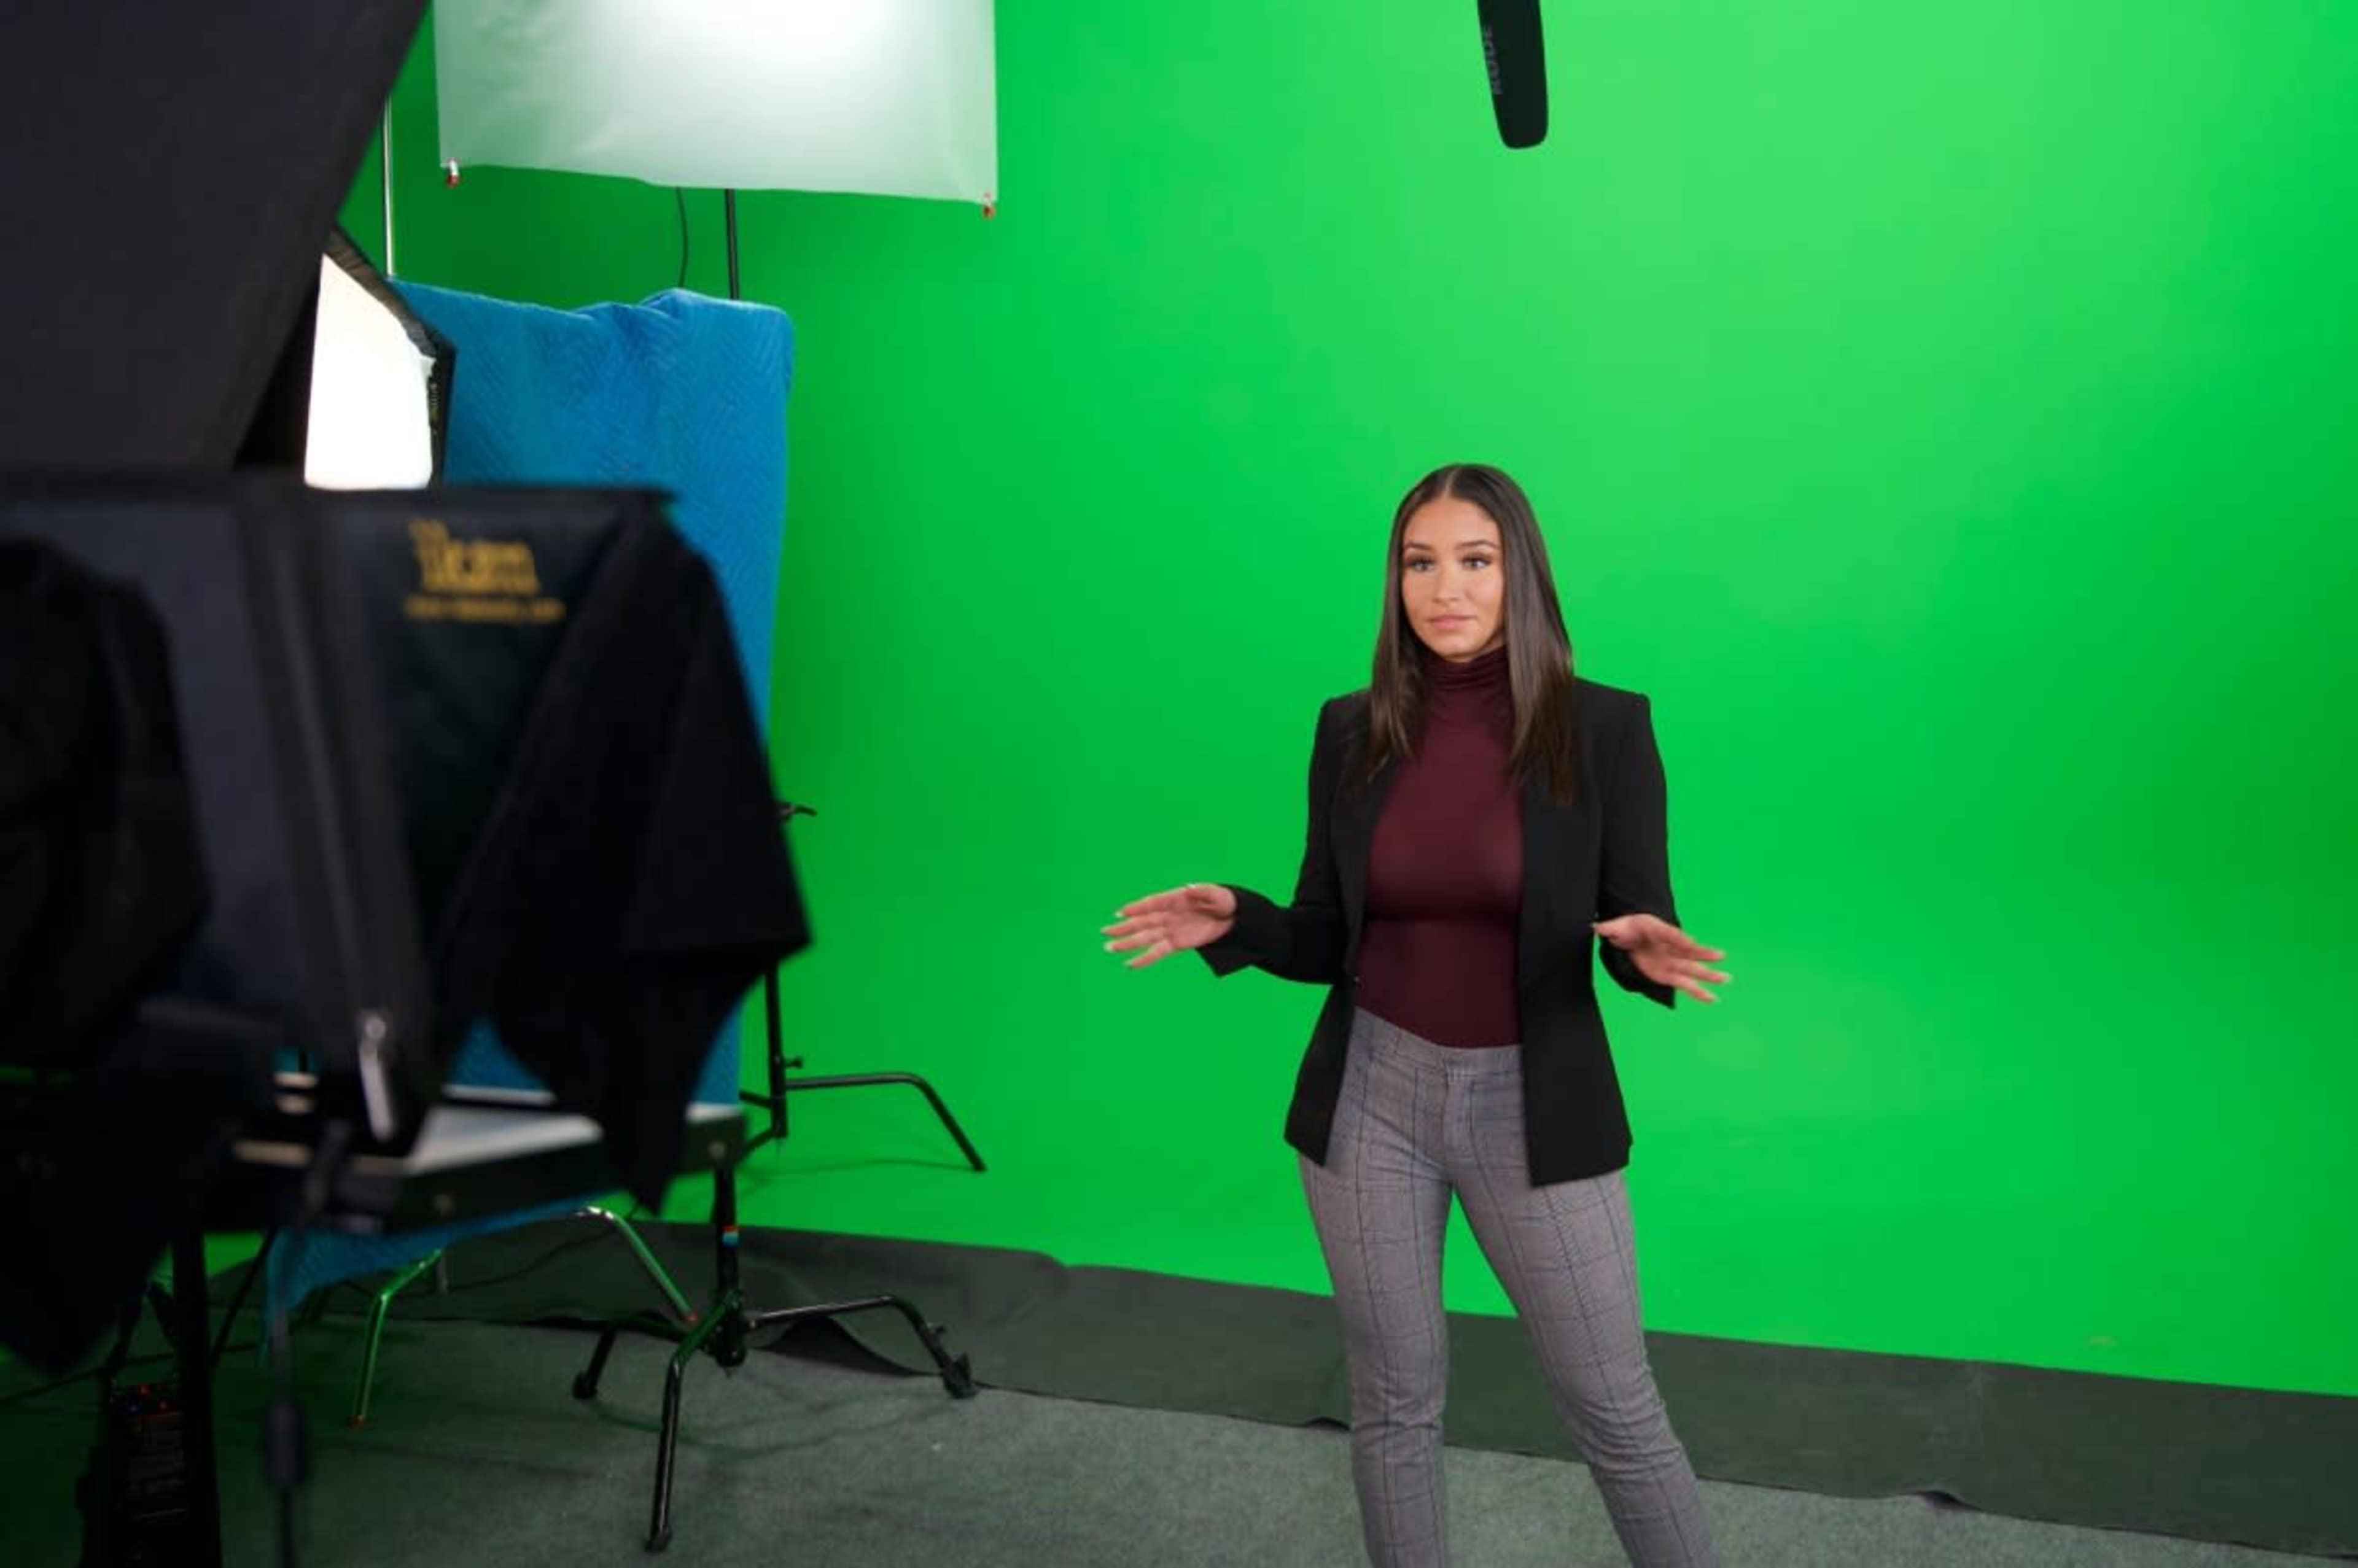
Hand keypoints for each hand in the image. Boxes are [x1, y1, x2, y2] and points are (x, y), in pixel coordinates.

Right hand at [1104, 884, 1237, 968]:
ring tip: (1110, 948)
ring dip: (1127, 943)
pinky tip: (1130, 964)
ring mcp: (1171, 929)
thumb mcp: (1218, 895)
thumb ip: (1203, 891)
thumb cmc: (1225, 901)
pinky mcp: (1177, 944)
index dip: (1137, 908)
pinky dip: (1144, 959)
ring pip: (1145, 937)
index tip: (1121, 912)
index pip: (1152, 903)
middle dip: (1124, 927)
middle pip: (1142, 921)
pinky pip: (1157, 952)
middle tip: (1105, 931)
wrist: (1234, 918)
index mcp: (1175, 899)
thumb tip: (1189, 887)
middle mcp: (1168, 914)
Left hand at [1593, 914, 1729, 1003]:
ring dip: (1707, 975)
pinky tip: (1712, 998)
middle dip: (1703, 954)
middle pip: (1688, 951)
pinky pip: (1685, 982)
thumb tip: (1595, 927)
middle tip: (1721, 956)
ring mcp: (1671, 960)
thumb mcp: (1616, 925)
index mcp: (1657, 929)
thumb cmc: (1626, 925)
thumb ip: (1608, 928)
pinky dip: (1697, 991)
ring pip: (1691, 969)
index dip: (1682, 940)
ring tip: (1726, 980)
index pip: (1672, 935)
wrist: (1631, 929)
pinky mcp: (1668, 973)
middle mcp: (1669, 946)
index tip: (1692, 945)